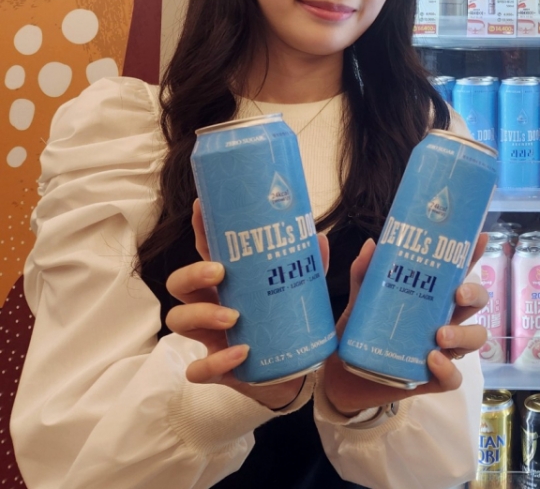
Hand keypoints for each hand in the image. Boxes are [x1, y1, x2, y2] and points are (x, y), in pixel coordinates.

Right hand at [165, 200, 330, 409]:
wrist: (304, 373)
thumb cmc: (296, 325)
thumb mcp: (308, 292)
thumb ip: (313, 266)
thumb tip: (319, 237)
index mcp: (232, 283)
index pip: (208, 252)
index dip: (200, 230)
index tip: (201, 207)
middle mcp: (212, 306)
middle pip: (180, 284)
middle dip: (192, 274)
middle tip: (220, 272)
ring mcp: (211, 338)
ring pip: (179, 321)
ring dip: (201, 315)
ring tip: (234, 316)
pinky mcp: (218, 370)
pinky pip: (199, 368)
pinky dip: (216, 361)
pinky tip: (242, 352)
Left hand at [321, 234, 489, 417]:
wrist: (342, 376)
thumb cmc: (359, 333)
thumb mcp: (360, 302)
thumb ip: (364, 275)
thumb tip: (372, 245)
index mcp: (430, 297)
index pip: (458, 272)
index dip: (472, 255)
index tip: (480, 238)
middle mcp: (442, 320)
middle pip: (475, 304)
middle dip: (474, 294)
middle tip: (458, 294)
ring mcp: (441, 350)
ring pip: (474, 339)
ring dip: (463, 334)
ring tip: (440, 335)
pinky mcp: (432, 378)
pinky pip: (453, 378)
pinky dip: (448, 369)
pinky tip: (433, 360)